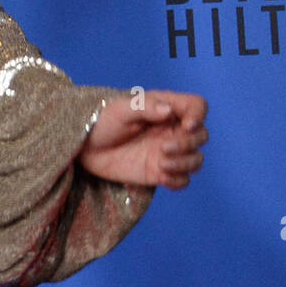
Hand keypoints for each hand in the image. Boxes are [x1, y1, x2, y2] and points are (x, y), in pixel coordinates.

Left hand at [78, 89, 207, 189]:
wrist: (84, 148)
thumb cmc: (100, 121)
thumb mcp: (119, 110)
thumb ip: (144, 107)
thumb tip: (168, 110)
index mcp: (164, 107)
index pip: (197, 106)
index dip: (198, 115)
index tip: (186, 125)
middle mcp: (170, 129)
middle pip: (201, 135)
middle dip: (189, 143)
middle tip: (163, 148)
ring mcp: (167, 151)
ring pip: (196, 159)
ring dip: (185, 163)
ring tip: (162, 163)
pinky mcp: (160, 172)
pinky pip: (183, 180)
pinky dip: (179, 180)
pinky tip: (162, 177)